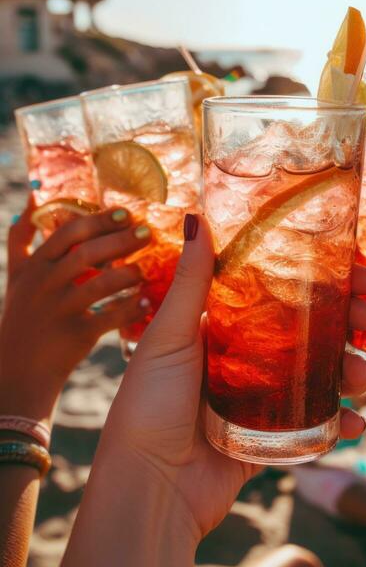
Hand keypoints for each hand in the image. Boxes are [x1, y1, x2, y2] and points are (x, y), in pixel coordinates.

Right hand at [0, 200, 151, 425]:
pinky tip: (148, 302)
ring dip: (127, 273)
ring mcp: (59, 310)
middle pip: (86, 253)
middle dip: (120, 240)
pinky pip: (108, 318)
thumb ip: (22, 236)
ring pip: (98, 285)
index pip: (68, 232)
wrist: (16, 371)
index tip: (126, 212)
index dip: (99, 219)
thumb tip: (32, 196)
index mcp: (36, 265)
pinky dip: (130, 309)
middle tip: (148, 232)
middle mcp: (44, 284)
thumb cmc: (23, 315)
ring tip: (147, 269)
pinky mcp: (74, 336)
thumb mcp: (17, 273)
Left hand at [102, 215, 365, 540]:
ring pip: (318, 376)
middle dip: (345, 322)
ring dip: (349, 370)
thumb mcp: (169, 337)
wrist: (147, 488)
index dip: (318, 278)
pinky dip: (338, 424)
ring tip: (363, 375)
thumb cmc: (148, 406)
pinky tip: (354, 423)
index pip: (278, 290)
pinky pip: (313, 426)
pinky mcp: (269, 439)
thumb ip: (191, 283)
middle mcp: (243, 358)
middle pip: (307, 331)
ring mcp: (259, 400)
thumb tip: (197, 216)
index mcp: (220, 327)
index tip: (355, 270)